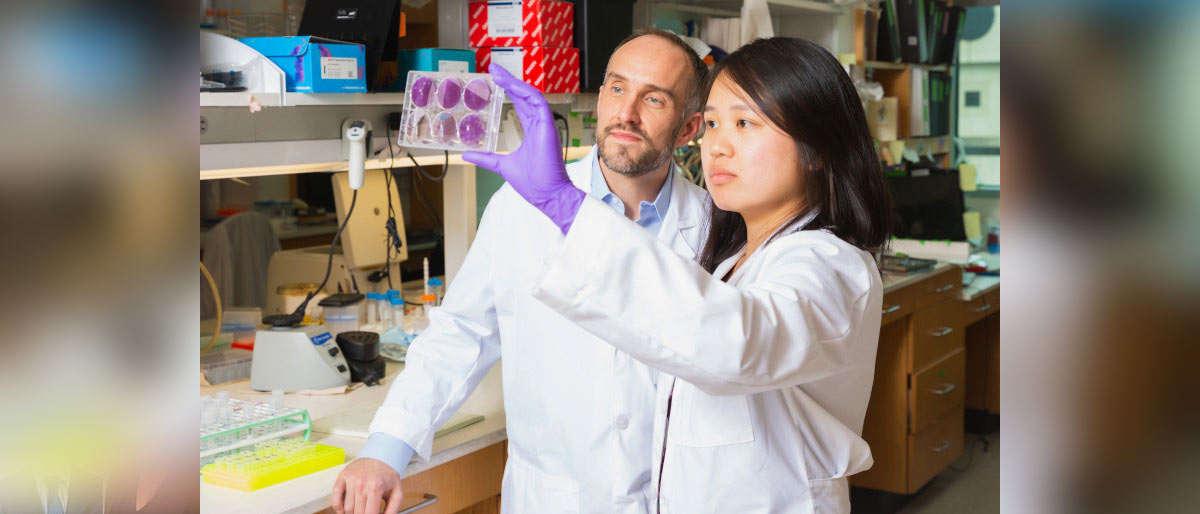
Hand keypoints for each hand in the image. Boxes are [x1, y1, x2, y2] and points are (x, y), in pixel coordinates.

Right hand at [331, 458, 403, 513]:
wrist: (381, 456)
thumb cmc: (388, 475)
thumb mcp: (397, 492)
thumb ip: (392, 510)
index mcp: (375, 488)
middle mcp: (361, 484)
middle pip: (357, 513)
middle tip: (367, 511)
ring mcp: (351, 480)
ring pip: (347, 508)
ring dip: (352, 513)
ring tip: (360, 510)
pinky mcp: (343, 477)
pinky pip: (334, 496)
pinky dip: (337, 507)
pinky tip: (343, 509)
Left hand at [462, 64, 585, 233]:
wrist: (546, 195)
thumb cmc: (532, 183)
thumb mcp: (501, 165)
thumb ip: (485, 158)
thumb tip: (466, 155)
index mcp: (531, 131)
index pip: (519, 105)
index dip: (508, 90)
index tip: (495, 79)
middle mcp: (538, 125)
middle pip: (523, 96)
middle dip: (508, 81)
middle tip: (493, 68)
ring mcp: (544, 124)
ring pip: (530, 95)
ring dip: (514, 82)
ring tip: (498, 72)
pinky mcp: (547, 126)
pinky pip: (538, 102)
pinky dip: (525, 92)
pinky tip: (512, 85)